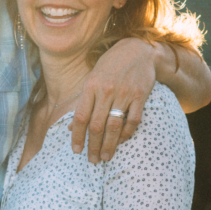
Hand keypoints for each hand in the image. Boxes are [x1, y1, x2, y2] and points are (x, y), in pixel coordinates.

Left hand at [71, 38, 160, 162]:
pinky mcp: (140, 95)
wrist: (138, 49)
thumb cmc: (111, 66)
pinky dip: (127, 134)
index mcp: (91, 86)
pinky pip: (133, 120)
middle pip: (96, 125)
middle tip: (92, 160)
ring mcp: (124, 93)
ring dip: (109, 145)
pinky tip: (121, 141)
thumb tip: (70, 126)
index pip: (80, 117)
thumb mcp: (92, 79)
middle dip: (93, 146)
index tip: (76, 150)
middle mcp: (106, 90)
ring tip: (105, 157)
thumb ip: (83, 102)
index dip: (76, 136)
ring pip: (114, 126)